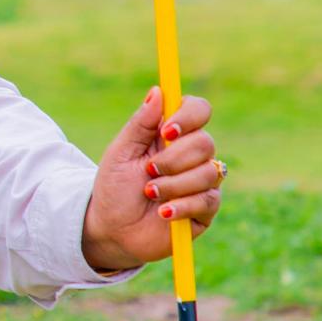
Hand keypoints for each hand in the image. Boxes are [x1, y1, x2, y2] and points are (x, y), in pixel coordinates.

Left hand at [82, 87, 223, 274]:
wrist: (113, 230)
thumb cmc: (114, 188)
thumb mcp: (120, 153)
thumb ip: (140, 123)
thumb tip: (158, 90)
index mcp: (172, 134)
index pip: (198, 110)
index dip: (188, 116)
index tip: (166, 131)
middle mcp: (192, 155)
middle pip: (205, 142)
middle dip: (173, 159)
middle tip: (148, 172)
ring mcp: (202, 182)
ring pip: (208, 172)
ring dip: (173, 185)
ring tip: (150, 194)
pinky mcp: (206, 209)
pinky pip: (208, 200)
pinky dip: (182, 205)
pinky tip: (162, 212)